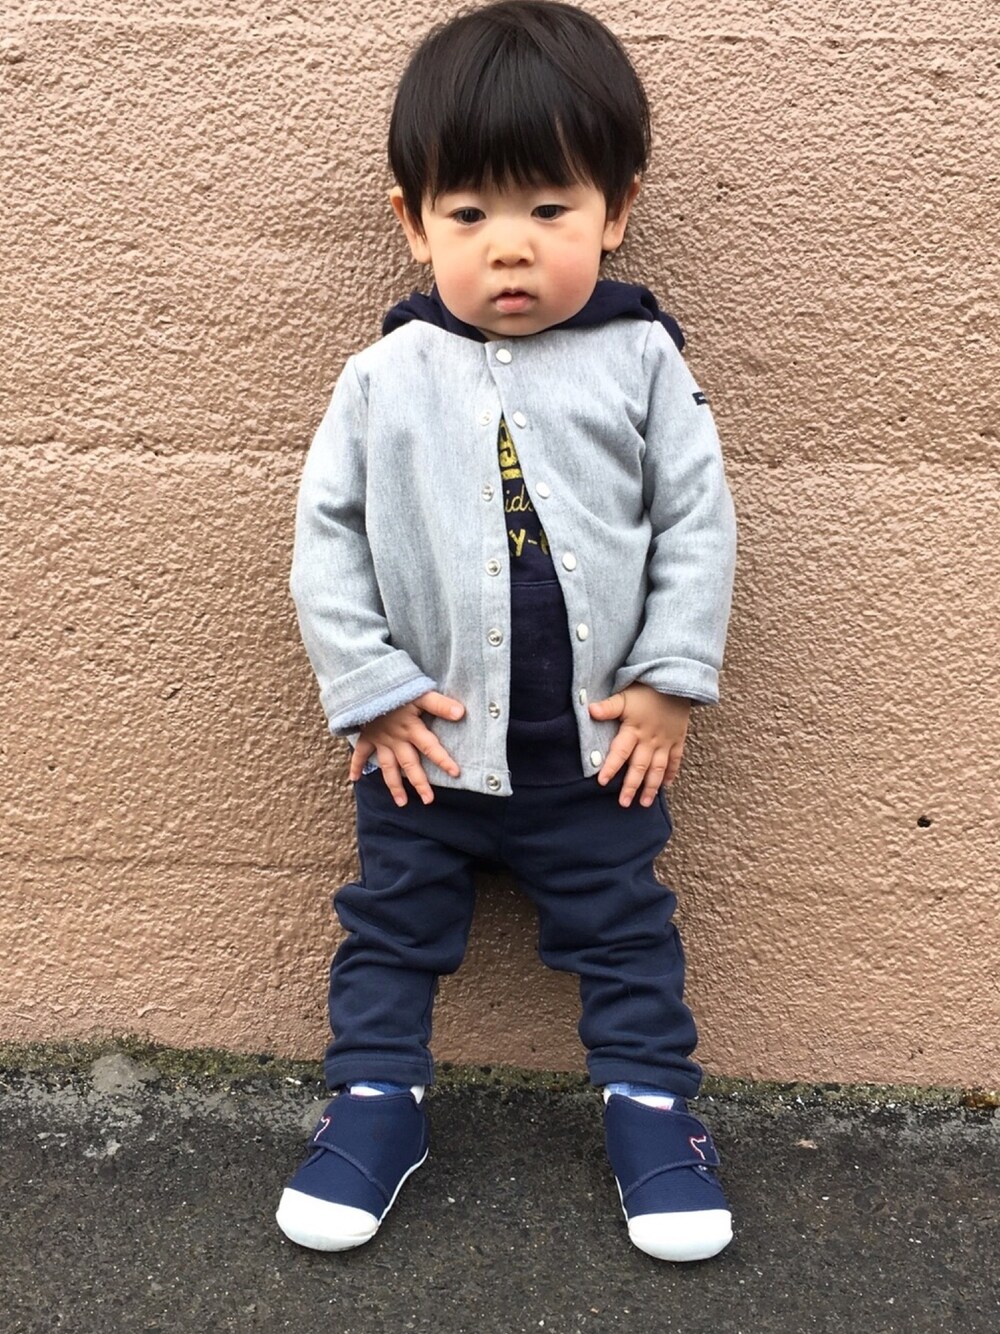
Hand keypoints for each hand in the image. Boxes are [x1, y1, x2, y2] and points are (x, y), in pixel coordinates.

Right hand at [349, 691, 464, 805]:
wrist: (366, 683)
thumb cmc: (395, 688)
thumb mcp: (419, 693)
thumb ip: (439, 704)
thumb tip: (461, 712)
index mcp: (411, 729)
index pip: (430, 747)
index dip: (443, 760)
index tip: (456, 774)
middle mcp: (396, 739)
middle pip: (409, 764)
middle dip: (419, 783)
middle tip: (428, 801)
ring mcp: (380, 740)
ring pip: (387, 767)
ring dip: (393, 785)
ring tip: (401, 803)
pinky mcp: (367, 735)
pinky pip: (359, 753)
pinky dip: (355, 766)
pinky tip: (354, 780)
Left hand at [587, 684, 691, 807]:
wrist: (677, 681)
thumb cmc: (647, 689)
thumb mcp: (625, 696)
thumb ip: (608, 707)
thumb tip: (589, 710)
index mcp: (634, 730)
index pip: (620, 752)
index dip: (611, 767)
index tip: (602, 782)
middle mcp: (650, 740)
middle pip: (639, 767)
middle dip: (631, 786)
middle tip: (624, 803)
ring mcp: (665, 742)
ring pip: (658, 769)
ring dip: (651, 787)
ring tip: (645, 803)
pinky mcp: (677, 739)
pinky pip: (675, 760)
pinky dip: (671, 773)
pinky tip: (666, 785)